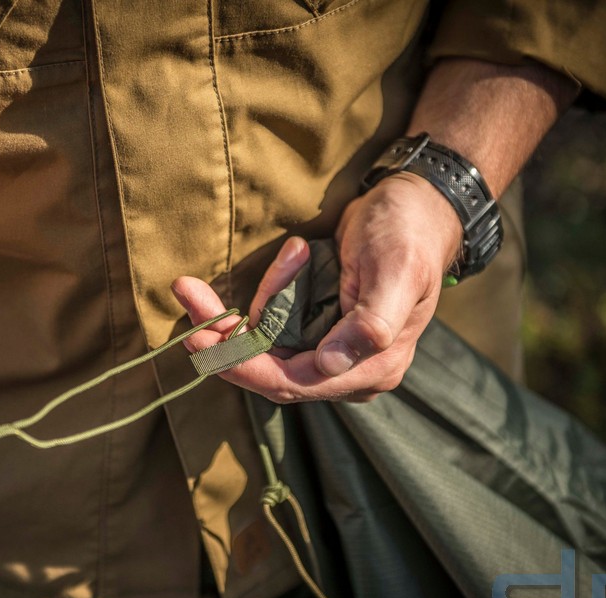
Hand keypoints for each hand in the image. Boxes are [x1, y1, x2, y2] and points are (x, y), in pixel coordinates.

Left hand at [171, 172, 459, 402]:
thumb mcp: (396, 271)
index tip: (200, 338)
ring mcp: (330, 353)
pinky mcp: (316, 331)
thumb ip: (370, 324)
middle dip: (225, 335)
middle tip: (187, 292)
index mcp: (372, 368)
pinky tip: (297, 253)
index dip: (241, 364)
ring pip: (265, 346)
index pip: (291, 383)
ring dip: (256, 302)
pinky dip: (270, 291)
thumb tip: (329, 365)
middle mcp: (347, 371)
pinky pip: (272, 324)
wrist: (418, 206)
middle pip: (267, 370)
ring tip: (297, 250)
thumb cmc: (410, 234)